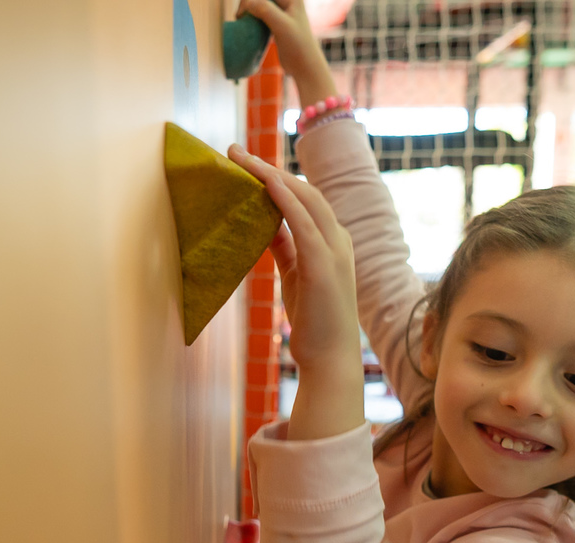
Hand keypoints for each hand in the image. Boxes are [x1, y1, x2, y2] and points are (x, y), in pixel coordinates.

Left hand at [228, 143, 363, 438]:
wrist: (331, 359)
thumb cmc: (314, 322)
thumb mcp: (297, 276)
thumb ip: (286, 248)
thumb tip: (265, 225)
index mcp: (333, 242)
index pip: (305, 199)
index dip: (277, 179)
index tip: (247, 165)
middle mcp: (338, 240)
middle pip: (304, 190)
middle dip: (269, 168)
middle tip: (235, 152)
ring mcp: (334, 250)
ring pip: (303, 198)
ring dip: (271, 175)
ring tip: (242, 160)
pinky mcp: (323, 264)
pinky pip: (302, 221)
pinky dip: (284, 198)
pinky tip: (264, 182)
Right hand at [236, 0, 337, 105]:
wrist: (305, 67)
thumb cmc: (297, 45)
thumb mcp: (282, 25)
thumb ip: (265, 10)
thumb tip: (247, 2)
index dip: (250, 0)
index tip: (240, 15)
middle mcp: (288, 2)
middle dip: (248, 3)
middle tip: (238, 17)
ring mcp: (282, 13)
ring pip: (259, 5)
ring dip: (249, 10)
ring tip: (240, 21)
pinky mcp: (277, 24)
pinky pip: (261, 15)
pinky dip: (253, 19)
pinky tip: (247, 26)